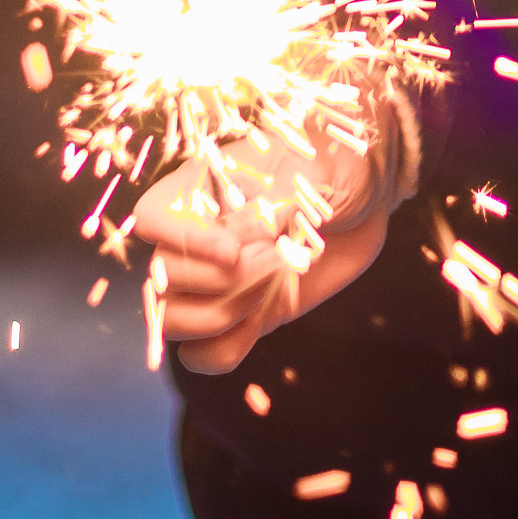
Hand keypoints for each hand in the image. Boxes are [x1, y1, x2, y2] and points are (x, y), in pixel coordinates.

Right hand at [131, 129, 387, 374]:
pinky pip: (203, 353)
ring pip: (171, 320)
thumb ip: (265, 212)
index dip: (179, 241)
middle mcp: (197, 236)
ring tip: (270, 288)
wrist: (366, 194)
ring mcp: (214, 280)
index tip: (232, 253)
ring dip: (220, 316)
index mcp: (201, 187)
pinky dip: (226, 349)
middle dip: (221, 280)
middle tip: (276, 260)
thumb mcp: (307, 177)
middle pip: (163, 275)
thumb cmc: (333, 165)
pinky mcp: (238, 314)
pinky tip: (263, 318)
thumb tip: (230, 247)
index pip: (151, 217)